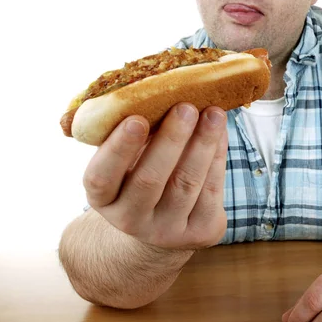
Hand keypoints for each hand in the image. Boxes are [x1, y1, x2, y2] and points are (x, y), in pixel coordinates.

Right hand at [82, 103, 227, 249]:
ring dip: (203, 145)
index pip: (101, 177)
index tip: (136, 119)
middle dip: (171, 141)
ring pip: (186, 185)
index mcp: (102, 198)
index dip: (118, 149)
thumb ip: (124, 130)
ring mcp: (167, 230)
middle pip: (149, 181)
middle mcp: (130, 220)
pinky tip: (220, 132)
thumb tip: (137, 89)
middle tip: (185, 107)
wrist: (161, 223)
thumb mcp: (124, 158)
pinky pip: (211, 191)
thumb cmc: (138, 173)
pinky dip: (217, 157)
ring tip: (214, 113)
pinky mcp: (201, 232)